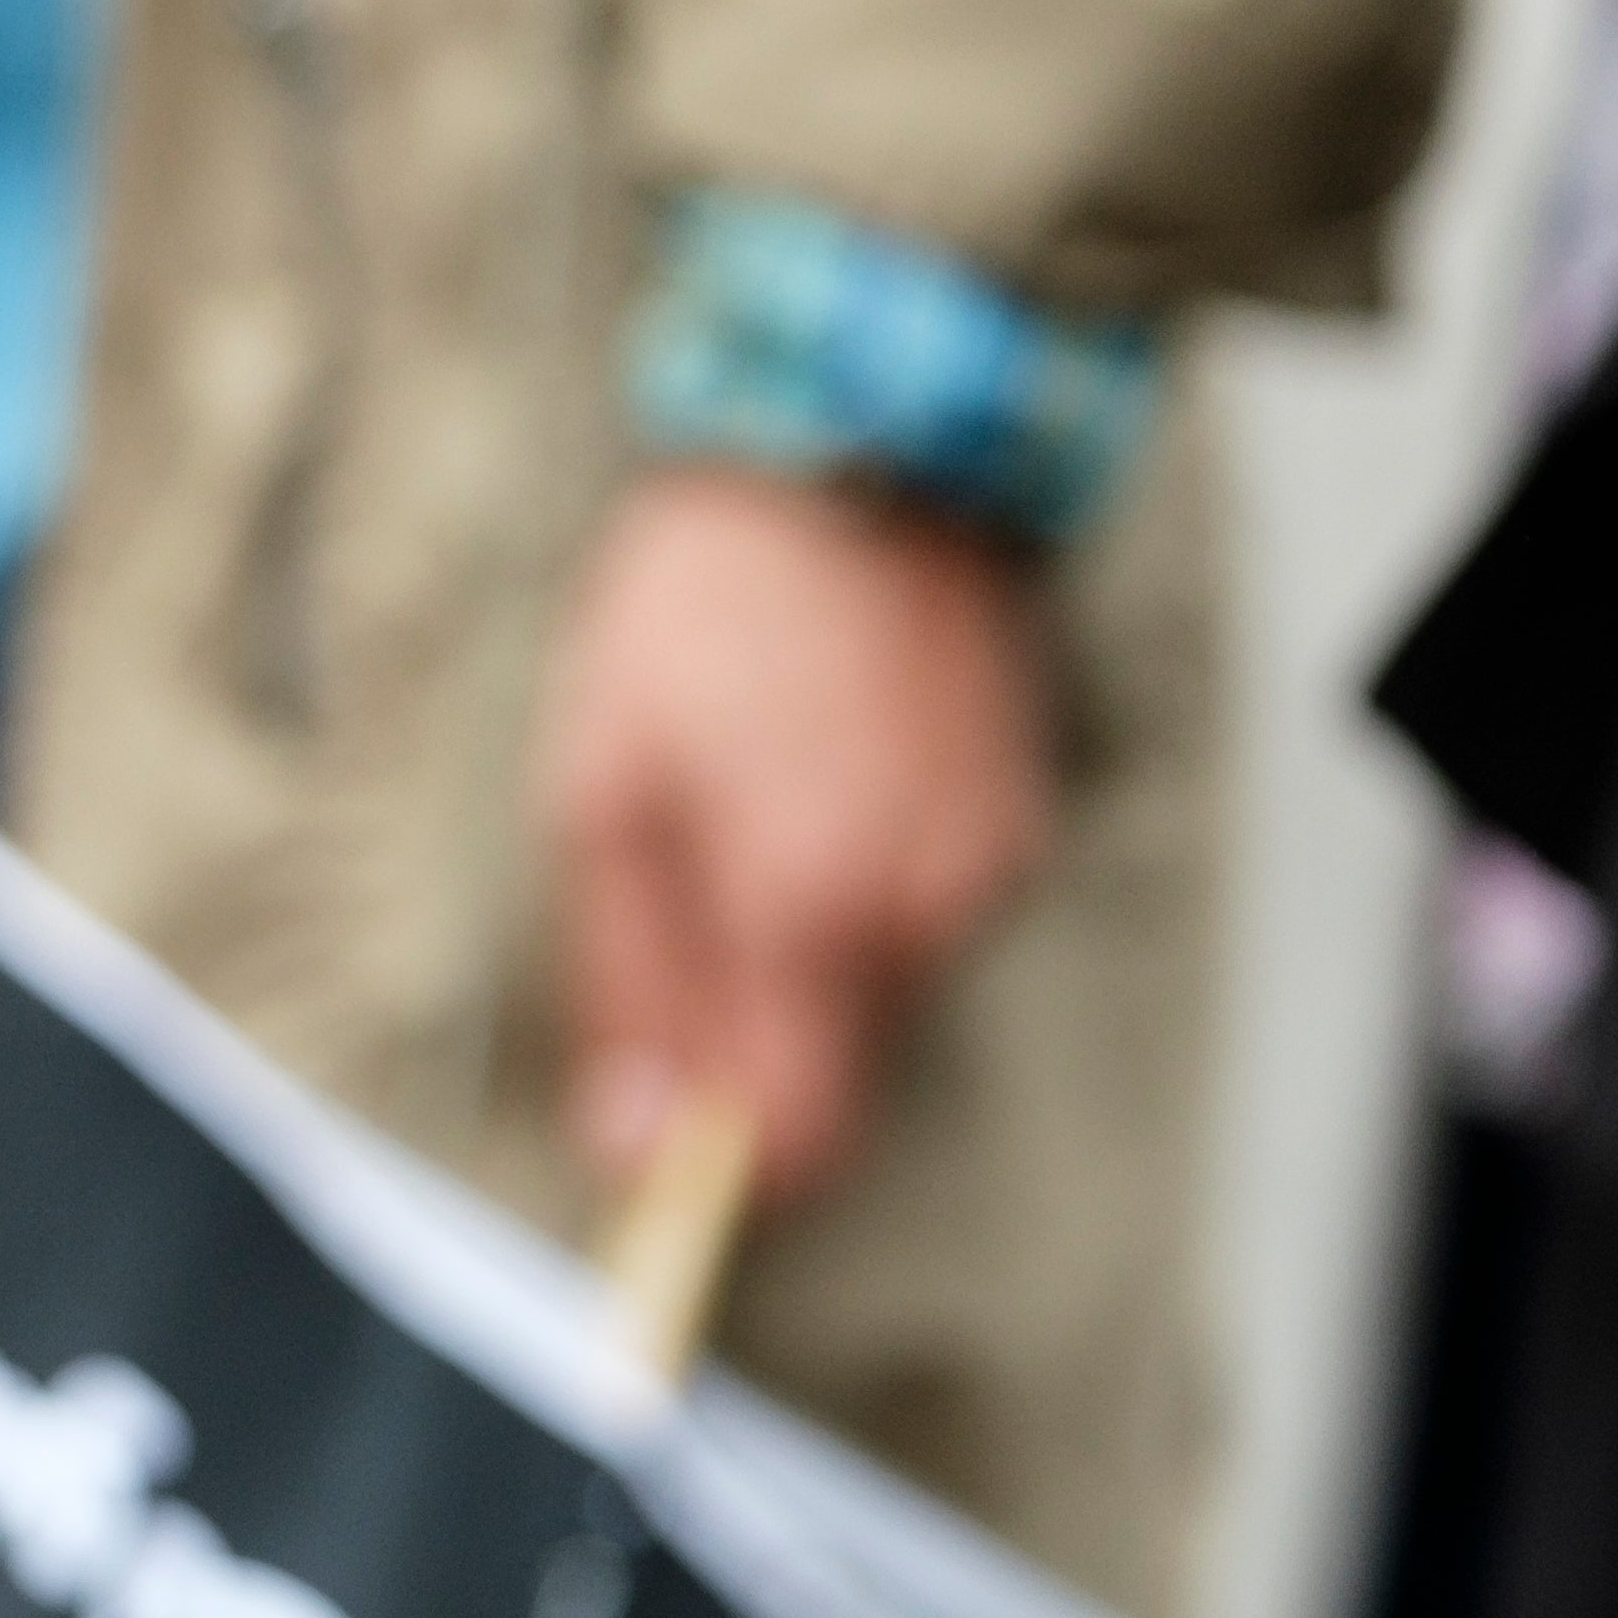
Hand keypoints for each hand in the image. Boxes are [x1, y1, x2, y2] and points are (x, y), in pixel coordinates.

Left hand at [542, 463, 1048, 1205]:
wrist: (855, 455)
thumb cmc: (700, 616)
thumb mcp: (602, 799)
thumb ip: (630, 992)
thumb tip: (637, 1146)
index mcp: (815, 914)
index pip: (797, 1142)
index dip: (718, 1162)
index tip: (655, 1134)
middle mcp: (927, 910)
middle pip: (830, 1065)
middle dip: (740, 1021)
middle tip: (674, 882)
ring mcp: (989, 862)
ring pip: (872, 985)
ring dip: (795, 936)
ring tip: (744, 793)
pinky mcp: (1016, 818)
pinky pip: (918, 909)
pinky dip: (855, 877)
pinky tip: (812, 765)